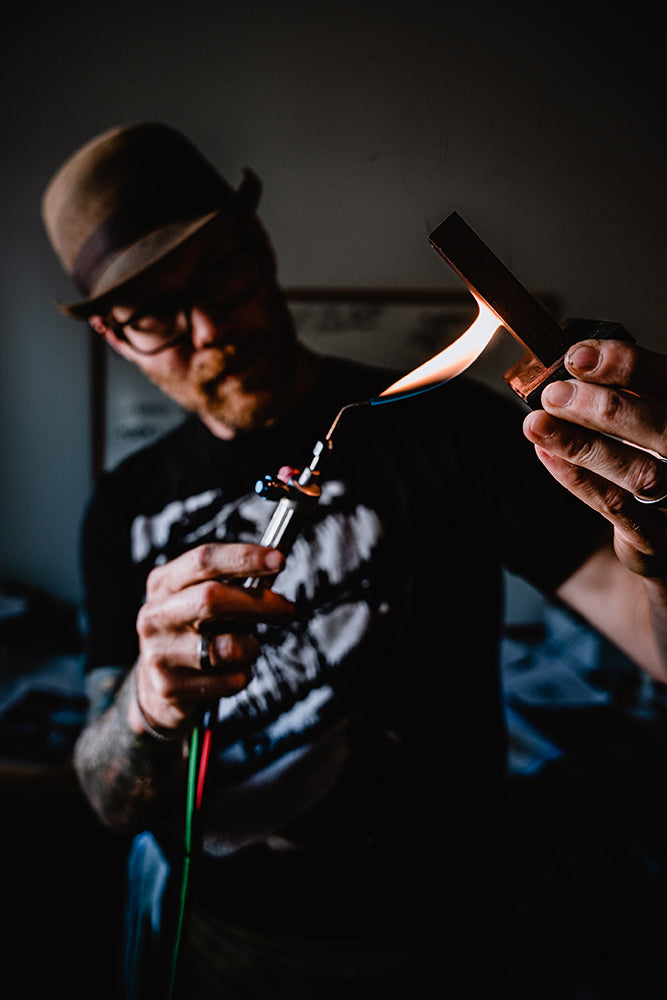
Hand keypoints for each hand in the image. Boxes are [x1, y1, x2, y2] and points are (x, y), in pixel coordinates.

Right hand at [131, 543, 293, 734]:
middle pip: (212, 598)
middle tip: (287, 609)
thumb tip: (275, 566)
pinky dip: (243, 675)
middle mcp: (155, 615)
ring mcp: (159, 653)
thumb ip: (232, 584)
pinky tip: (229, 673)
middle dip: (260, 603)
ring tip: (247, 649)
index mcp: (164, 584)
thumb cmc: (193, 633)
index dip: (244, 557)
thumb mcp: (201, 601)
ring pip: (229, 647)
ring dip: (252, 648)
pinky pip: (230, 680)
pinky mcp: (170, 687)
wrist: (156, 686)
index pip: (204, 560)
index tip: (280, 559)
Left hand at [523, 338, 666, 577]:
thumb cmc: (655, 460)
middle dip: (605, 408)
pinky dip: (578, 478)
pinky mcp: (659, 537)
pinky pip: (616, 507)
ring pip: (640, 472)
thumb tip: (571, 364)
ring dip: (582, 445)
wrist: (665, 532)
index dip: (628, 365)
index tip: (579, 357)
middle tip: (555, 394)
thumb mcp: (646, 420)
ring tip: (539, 424)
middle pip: (664, 427)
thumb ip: (623, 394)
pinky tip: (548, 453)